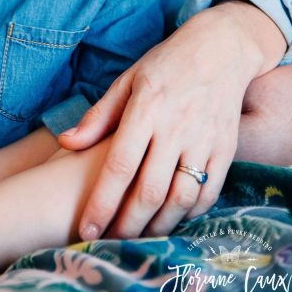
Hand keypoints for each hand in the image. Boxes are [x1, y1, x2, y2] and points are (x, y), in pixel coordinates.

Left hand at [57, 5, 274, 239]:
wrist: (221, 48)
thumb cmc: (166, 64)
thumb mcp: (128, 80)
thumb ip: (99, 116)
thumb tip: (66, 143)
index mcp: (146, 109)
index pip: (119, 166)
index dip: (101, 202)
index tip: (85, 227)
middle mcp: (176, 128)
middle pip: (149, 190)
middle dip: (126, 225)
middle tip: (107, 243)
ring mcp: (204, 141)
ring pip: (180, 198)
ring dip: (158, 226)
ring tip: (137, 238)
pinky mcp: (225, 149)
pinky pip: (208, 192)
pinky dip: (189, 214)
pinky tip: (171, 220)